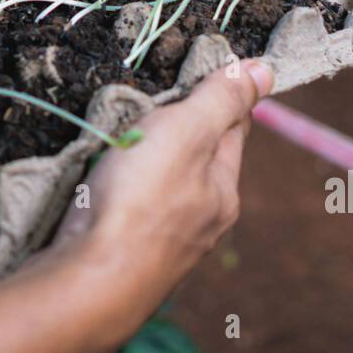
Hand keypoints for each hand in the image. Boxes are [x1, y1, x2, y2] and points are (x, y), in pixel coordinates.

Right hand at [54, 58, 274, 300]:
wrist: (87, 282)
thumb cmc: (139, 202)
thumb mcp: (186, 132)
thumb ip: (221, 100)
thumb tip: (265, 70)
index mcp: (224, 190)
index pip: (233, 128)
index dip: (221, 95)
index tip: (207, 72)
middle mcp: (202, 221)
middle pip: (197, 160)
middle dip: (180, 132)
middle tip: (155, 104)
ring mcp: (163, 243)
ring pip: (163, 188)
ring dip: (148, 163)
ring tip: (124, 143)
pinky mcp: (124, 255)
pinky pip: (131, 211)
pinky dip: (122, 191)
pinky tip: (104, 189)